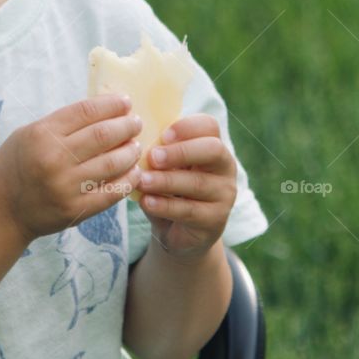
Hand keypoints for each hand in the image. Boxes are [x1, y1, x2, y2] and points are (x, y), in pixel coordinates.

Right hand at [0, 95, 144, 242]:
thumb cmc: (15, 165)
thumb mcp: (29, 134)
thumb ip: (62, 124)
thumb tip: (103, 111)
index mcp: (41, 134)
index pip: (86, 111)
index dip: (111, 104)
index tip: (126, 102)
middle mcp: (54, 159)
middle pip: (104, 135)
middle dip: (126, 126)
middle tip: (136, 123)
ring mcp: (65, 187)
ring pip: (112, 163)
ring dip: (130, 152)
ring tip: (135, 146)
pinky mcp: (74, 210)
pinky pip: (111, 193)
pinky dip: (128, 180)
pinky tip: (134, 172)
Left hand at [134, 114, 236, 258]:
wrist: (177, 232)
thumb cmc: (169, 189)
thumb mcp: (165, 168)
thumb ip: (158, 152)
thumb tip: (134, 139)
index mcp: (212, 145)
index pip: (209, 126)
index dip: (187, 127)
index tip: (163, 135)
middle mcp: (224, 167)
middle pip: (212, 149)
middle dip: (180, 152)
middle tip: (152, 157)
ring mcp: (224, 195)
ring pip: (197, 183)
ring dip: (166, 181)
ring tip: (142, 181)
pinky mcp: (215, 220)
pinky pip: (189, 211)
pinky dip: (165, 205)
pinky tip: (147, 201)